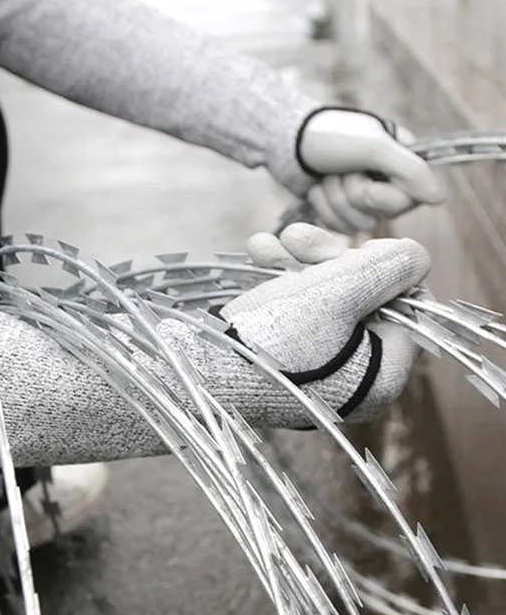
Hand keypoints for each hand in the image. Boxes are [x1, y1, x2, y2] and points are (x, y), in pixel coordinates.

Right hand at [203, 223, 429, 425]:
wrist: (198, 373)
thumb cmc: (272, 340)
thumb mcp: (338, 291)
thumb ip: (390, 267)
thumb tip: (417, 256)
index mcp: (382, 374)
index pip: (408, 308)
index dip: (385, 269)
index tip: (354, 249)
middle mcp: (356, 377)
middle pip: (364, 297)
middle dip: (328, 258)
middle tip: (298, 236)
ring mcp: (319, 371)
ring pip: (325, 298)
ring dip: (297, 261)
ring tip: (266, 245)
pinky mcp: (284, 362)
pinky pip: (296, 312)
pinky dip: (278, 282)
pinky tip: (257, 256)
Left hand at [296, 107, 445, 234]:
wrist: (290, 141)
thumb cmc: (333, 137)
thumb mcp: (375, 147)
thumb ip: (411, 171)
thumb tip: (440, 199)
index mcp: (404, 163)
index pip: (407, 201)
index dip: (377, 195)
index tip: (361, 173)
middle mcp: (389, 184)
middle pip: (378, 216)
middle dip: (350, 193)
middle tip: (340, 170)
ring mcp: (364, 200)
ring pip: (356, 225)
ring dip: (334, 200)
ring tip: (327, 175)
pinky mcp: (341, 211)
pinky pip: (337, 227)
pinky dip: (322, 207)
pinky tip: (317, 188)